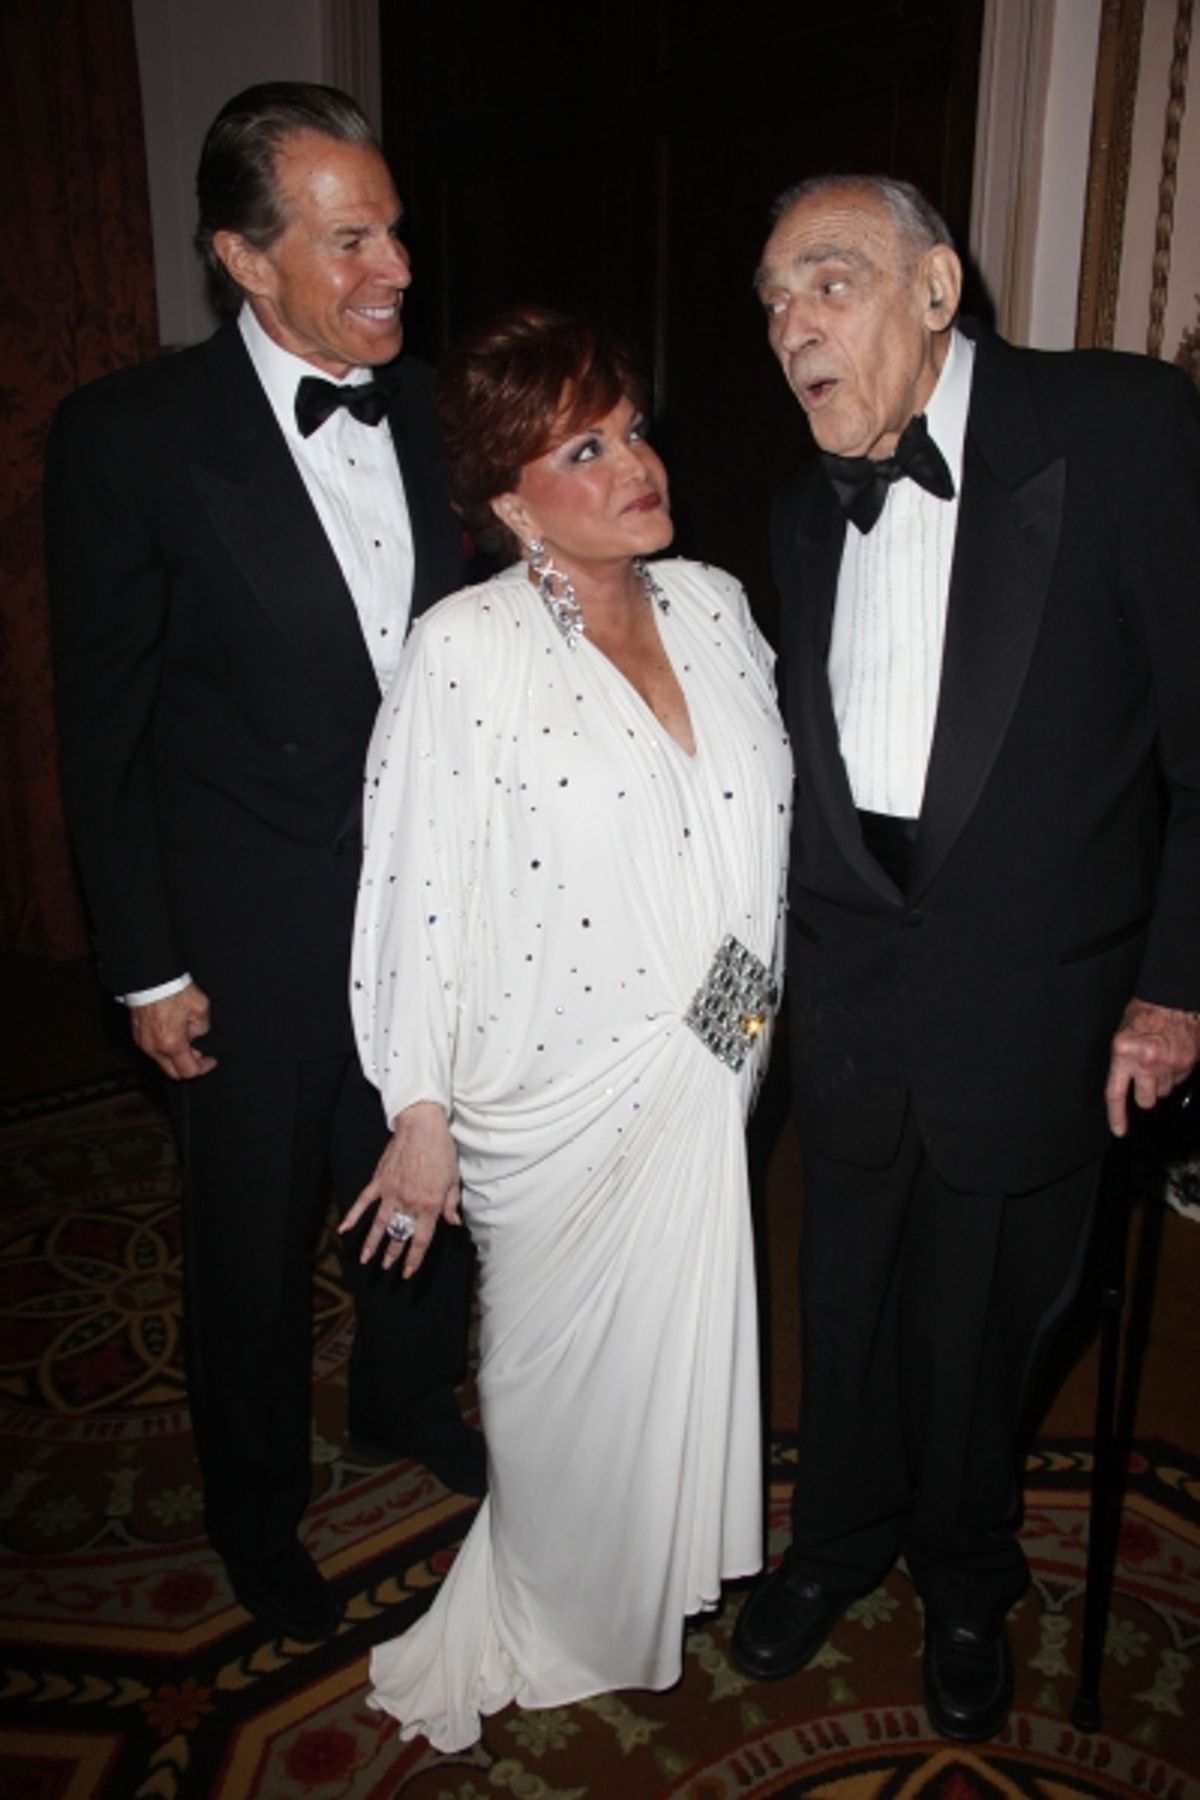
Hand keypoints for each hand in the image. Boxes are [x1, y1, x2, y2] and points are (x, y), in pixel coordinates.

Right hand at [129, 982, 216, 1079]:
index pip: (188, 1071)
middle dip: (188, 1065)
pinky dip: (164, 1047)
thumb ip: (202, 1028)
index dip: (203, 1067)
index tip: (210, 1060)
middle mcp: (154, 1048)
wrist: (151, 978)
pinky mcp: (136, 1034)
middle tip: (197, 1052)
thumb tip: (196, 1035)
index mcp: (172, 1044)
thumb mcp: (200, 1008)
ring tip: (184, 1038)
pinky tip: (171, 1032)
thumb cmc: (173, 990)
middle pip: (173, 1072)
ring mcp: (143, 1042)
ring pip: (162, 1061)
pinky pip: (153, 1049)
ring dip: (175, 1056)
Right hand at [338, 1101, 460, 1277]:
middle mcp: (409, 1203)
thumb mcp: (453, 1179)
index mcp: (430, 1205)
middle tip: (386, 1267)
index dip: (414, 1258)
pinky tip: (344, 1229)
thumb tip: (453, 1222)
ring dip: (372, 1243)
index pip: (421, 1239)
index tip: (408, 1271)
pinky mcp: (379, 1181)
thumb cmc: (441, 1150)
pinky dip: (353, 1215)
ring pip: (380, 1224)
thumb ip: (451, 1203)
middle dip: (392, 1254)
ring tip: (365, 1258)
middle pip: (399, 1235)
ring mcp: (392, 1192)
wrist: (422, 1126)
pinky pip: (363, 1201)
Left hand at [1104, 997, 1199, 1136]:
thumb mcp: (1122, 1035)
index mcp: (1123, 1053)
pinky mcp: (1189, 1061)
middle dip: (1145, 1095)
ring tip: (1160, 1060)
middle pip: (1146, 1101)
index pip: (1116, 1094)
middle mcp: (1146, 1061)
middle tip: (1145, 1078)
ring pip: (1165, 1092)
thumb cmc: (1144, 1013)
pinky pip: (1181, 1080)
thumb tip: (1125, 1086)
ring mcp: (1170, 1063)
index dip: (1117, 1116)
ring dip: (1162, 1083)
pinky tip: (1173, 1056)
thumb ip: (1123, 1062)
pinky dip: (1176, 1073)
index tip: (1119, 1130)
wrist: (1172, 998)